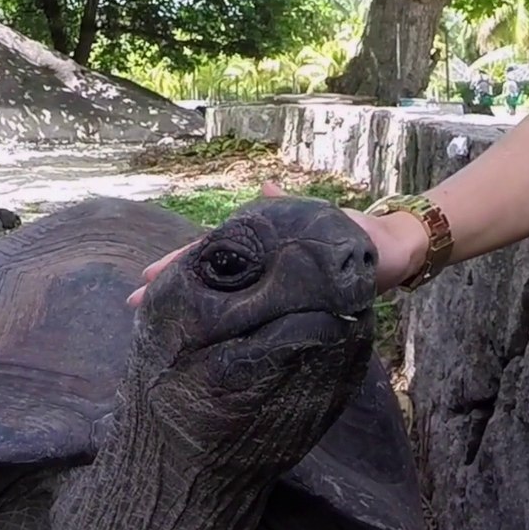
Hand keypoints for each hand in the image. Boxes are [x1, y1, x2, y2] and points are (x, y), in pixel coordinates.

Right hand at [125, 181, 428, 305]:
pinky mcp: (285, 307)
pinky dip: (226, 325)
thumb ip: (291, 207)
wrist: (392, 256)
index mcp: (261, 242)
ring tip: (161, 330)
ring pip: (224, 298)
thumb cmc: (356, 235)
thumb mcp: (322, 220)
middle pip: (209, 277)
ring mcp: (271, 287)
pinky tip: (207, 343)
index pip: (211, 252)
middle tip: (136, 308)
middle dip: (174, 291)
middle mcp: (260, 266)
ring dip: (194, 309)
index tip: (147, 276)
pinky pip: (249, 316)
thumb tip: (265, 186)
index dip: (179, 264)